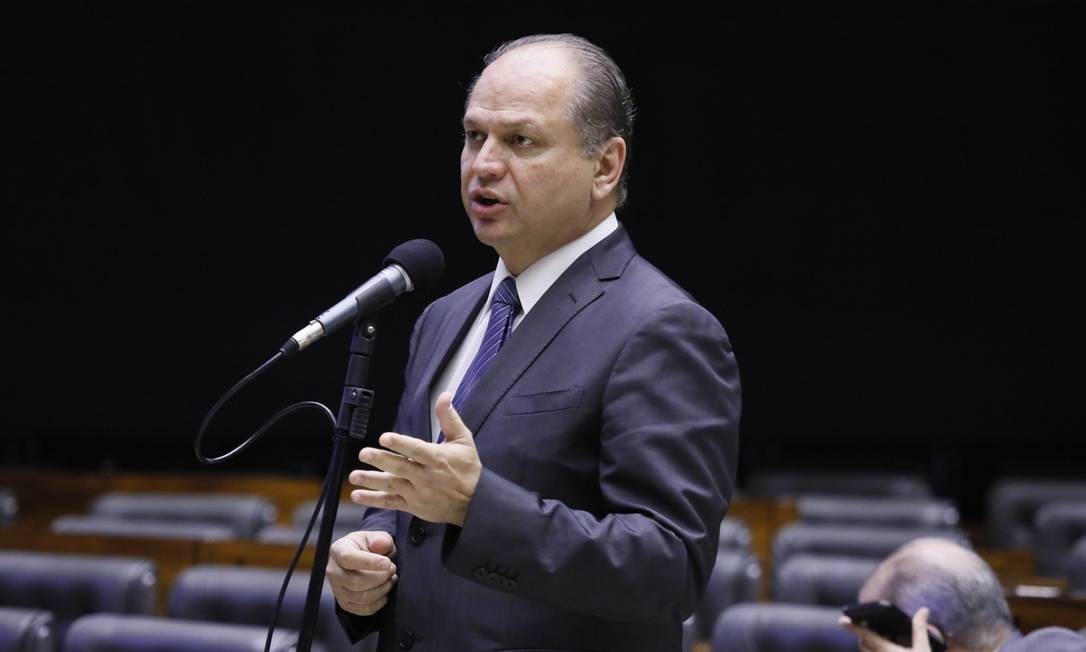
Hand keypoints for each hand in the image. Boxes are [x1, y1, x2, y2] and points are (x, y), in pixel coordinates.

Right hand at [326, 530, 396, 615]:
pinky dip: (379, 602)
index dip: (370, 562)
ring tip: (390, 579)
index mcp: (338, 550)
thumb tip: (381, 544)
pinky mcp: (345, 603)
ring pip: (361, 597)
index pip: (349, 559)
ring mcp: (337, 590)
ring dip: (382, 589)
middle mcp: (333, 571)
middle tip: (392, 569)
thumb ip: (380, 539)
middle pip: (356, 582)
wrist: (361, 560)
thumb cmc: (367, 547)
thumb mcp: (374, 536)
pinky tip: (385, 591)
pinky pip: (364, 609)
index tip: (387, 563)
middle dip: (380, 577)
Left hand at [349, 392, 481, 525]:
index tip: (384, 437)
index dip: (400, 443)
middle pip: (400, 467)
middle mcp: (425, 476)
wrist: (475, 502)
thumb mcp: (464, 440)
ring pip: (391, 486)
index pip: (416, 450)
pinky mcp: (413, 506)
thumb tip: (444, 395)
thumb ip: (449, 418)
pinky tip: (358, 495)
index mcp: (437, 458)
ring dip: (371, 480)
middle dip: (381, 460)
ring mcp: (418, 493)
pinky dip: (373, 500)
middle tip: (364, 453)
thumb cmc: (468, 469)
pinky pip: (390, 503)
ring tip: (354, 476)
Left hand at [840, 607, 933, 651]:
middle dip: (864, 636)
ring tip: (881, 640)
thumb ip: (920, 629)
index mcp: (886, 650)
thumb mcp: (922, 649)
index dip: (852, 627)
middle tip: (869, 628)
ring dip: (870, 646)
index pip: (865, 635)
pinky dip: (876, 651)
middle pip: (863, 645)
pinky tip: (887, 649)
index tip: (841, 620)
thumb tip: (923, 610)